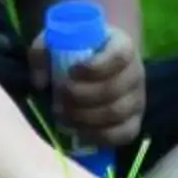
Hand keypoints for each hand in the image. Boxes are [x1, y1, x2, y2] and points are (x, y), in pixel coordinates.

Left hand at [28, 25, 145, 150]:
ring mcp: (137, 99)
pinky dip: (99, 136)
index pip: (118, 57)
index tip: (70, 72)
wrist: (98, 64)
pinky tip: (79, 131)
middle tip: (58, 98)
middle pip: (113, 89)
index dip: (94, 67)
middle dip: (81, 97)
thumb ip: (41, 52)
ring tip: (63, 116)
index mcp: (123, 46)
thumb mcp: (57, 41)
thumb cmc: (77, 52)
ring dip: (85, 118)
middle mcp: (136, 72)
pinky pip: (124, 134)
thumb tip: (40, 83)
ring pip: (116, 113)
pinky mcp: (134, 121)